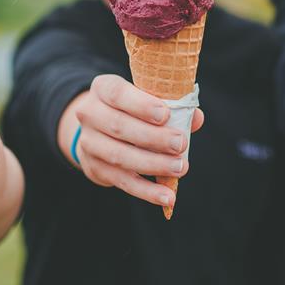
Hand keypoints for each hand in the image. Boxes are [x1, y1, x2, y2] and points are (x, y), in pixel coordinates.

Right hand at [62, 74, 203, 207]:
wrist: (99, 130)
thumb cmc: (132, 109)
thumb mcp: (147, 100)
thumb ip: (173, 106)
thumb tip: (195, 118)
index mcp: (102, 88)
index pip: (117, 93)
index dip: (140, 104)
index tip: (165, 114)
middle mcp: (89, 113)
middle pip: (119, 126)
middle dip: (153, 137)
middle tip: (180, 144)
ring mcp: (89, 142)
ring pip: (120, 156)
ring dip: (153, 164)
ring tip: (180, 168)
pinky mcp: (94, 168)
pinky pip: (122, 181)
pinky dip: (147, 191)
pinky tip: (167, 196)